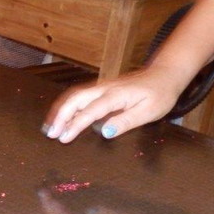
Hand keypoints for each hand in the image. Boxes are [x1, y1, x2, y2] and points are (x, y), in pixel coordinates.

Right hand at [43, 65, 184, 142]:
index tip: (63, 138)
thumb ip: (126, 122)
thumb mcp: (149, 112)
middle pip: (75, 99)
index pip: (90, 111)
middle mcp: (104, 88)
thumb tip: (105, 133)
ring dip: (59, 111)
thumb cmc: (160, 95)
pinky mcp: (100, 89)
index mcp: (116, 95)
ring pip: (74, 96)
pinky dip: (66, 107)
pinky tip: (61, 119)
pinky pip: (79, 96)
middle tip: (50, 134)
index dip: (75, 125)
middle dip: (59, 116)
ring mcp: (101, 87)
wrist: (165, 74)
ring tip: (49, 127)